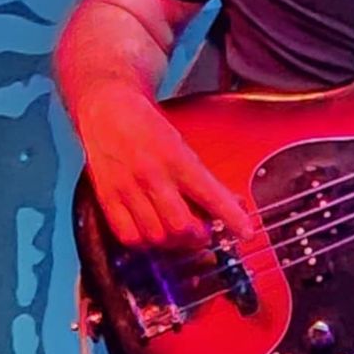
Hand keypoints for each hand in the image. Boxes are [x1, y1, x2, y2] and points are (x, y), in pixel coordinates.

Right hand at [74, 84, 254, 249]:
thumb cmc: (149, 127)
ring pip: (155, 236)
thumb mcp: (183, 146)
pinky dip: (145, 243)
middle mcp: (152, 175)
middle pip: (180, 225)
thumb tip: (232, 204)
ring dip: (174, 243)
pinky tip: (153, 235)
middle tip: (204, 233)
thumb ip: (204, 178)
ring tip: (180, 235)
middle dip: (198, 237)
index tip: (246, 232)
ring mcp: (127, 189)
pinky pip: (127, 236)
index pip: (210, 195)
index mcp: (176, 158)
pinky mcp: (107, 198)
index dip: (231, 218)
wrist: (108, 109)